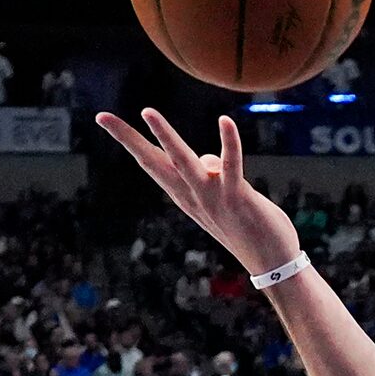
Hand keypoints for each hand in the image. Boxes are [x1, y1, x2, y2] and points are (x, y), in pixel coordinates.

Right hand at [94, 109, 301, 279]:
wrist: (272, 264)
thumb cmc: (248, 227)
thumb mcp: (220, 197)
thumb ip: (209, 175)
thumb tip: (204, 159)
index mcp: (184, 195)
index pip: (150, 163)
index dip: (128, 140)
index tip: (103, 118)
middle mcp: (192, 195)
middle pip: (154, 161)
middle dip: (128, 138)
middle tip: (102, 116)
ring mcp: (212, 197)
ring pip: (184, 162)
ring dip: (166, 137)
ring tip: (148, 112)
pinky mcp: (237, 198)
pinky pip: (231, 165)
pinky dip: (229, 142)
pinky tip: (225, 121)